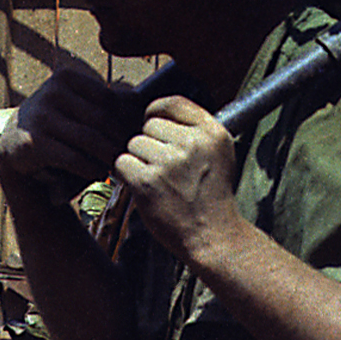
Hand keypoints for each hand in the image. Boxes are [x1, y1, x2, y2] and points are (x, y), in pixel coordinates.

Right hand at [0, 61, 137, 198]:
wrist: (14, 146)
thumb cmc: (57, 127)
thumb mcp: (78, 107)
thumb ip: (107, 101)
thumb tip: (141, 100)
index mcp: (66, 77)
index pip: (110, 98)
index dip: (127, 120)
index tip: (136, 137)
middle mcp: (51, 92)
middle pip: (102, 119)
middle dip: (120, 141)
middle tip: (130, 157)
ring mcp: (40, 116)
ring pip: (90, 140)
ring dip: (108, 157)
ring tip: (116, 165)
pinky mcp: (33, 142)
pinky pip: (74, 158)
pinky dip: (91, 169)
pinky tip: (99, 173)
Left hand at [112, 95, 243, 261]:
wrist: (214, 236)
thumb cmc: (211, 196)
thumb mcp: (218, 154)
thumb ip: (194, 130)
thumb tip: (155, 112)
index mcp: (212, 133)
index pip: (173, 102)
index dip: (157, 112)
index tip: (154, 125)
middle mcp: (192, 143)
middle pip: (149, 126)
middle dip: (150, 145)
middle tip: (164, 169)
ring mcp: (169, 162)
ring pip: (134, 145)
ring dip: (138, 162)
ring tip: (159, 182)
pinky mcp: (148, 182)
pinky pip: (121, 163)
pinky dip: (127, 177)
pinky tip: (145, 189)